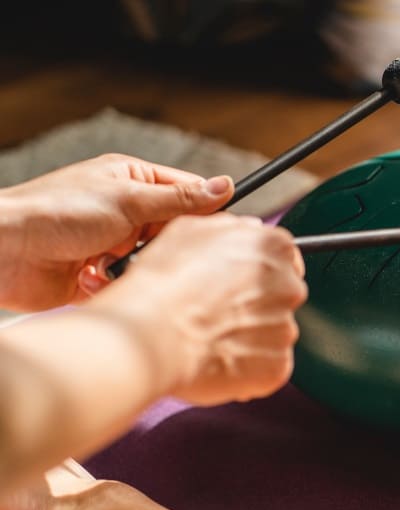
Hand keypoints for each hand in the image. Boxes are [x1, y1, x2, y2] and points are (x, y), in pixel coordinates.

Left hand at [0, 154, 233, 310]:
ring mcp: (110, 245)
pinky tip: (89, 276)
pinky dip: (112, 283)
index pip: (187, 194)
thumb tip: (226, 187)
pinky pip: (127, 285)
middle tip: (156, 249)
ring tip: (111, 262)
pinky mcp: (96, 276)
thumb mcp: (129, 200)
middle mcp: (124, 212)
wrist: (3, 252)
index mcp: (131, 182)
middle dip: (164, 246)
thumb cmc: (56, 213)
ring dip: (135, 267)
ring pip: (151, 263)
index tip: (225, 231)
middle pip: (172, 233)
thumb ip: (182, 200)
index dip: (206, 212)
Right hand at [92, 213, 307, 404]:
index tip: (238, 283)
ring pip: (274, 330)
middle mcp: (288, 287)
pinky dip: (249, 365)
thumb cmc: (162, 285)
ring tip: (211, 337)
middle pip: (281, 295)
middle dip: (256, 303)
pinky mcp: (277, 364)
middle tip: (218, 312)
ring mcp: (285, 328)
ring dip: (251, 334)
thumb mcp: (189, 229)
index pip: (282, 257)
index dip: (256, 271)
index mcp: (272, 248)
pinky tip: (218, 359)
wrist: (149, 336)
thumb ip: (231, 228)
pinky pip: (268, 363)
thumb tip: (246, 232)